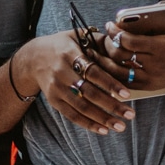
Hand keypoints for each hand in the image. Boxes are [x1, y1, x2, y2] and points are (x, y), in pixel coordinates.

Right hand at [19, 32, 136, 135]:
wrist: (33, 58)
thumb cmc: (63, 45)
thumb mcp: (77, 35)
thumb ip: (98, 40)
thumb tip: (122, 45)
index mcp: (70, 55)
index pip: (93, 72)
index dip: (110, 84)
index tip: (127, 94)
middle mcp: (62, 73)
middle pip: (89, 93)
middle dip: (111, 105)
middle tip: (130, 114)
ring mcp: (56, 89)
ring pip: (81, 107)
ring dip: (102, 118)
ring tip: (120, 126)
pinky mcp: (53, 100)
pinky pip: (71, 115)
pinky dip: (88, 123)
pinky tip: (104, 129)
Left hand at [100, 8, 164, 94]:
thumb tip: (157, 4)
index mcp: (164, 46)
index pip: (130, 41)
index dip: (116, 32)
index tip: (110, 24)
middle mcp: (156, 64)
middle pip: (121, 55)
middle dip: (108, 44)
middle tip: (105, 36)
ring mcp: (152, 77)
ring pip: (120, 72)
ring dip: (107, 61)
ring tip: (102, 51)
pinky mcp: (151, 86)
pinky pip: (127, 83)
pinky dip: (116, 76)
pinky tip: (110, 67)